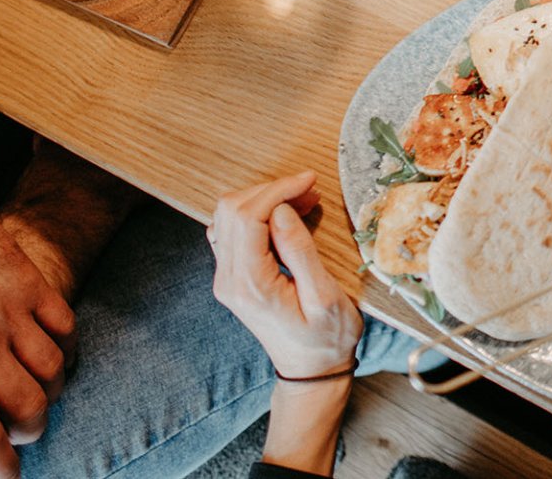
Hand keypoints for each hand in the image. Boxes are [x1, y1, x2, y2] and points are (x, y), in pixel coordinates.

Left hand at [0, 189, 74, 478]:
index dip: (0, 467)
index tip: (5, 475)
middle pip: (30, 409)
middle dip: (27, 430)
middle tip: (17, 433)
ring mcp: (13, 312)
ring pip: (53, 370)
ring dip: (47, 390)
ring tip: (33, 394)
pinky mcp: (30, 283)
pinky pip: (65, 327)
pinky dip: (63, 346)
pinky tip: (47, 352)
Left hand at [210, 173, 361, 379]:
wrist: (310, 370)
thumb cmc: (326, 338)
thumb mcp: (325, 297)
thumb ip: (300, 253)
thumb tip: (281, 212)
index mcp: (250, 285)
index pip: (248, 217)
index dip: (277, 190)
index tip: (310, 181)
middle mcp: (228, 280)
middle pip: (231, 211)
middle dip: (271, 190)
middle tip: (310, 190)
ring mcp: (226, 279)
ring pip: (226, 216)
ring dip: (263, 199)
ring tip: (302, 200)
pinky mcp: (232, 277)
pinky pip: (230, 231)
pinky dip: (255, 213)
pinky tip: (284, 215)